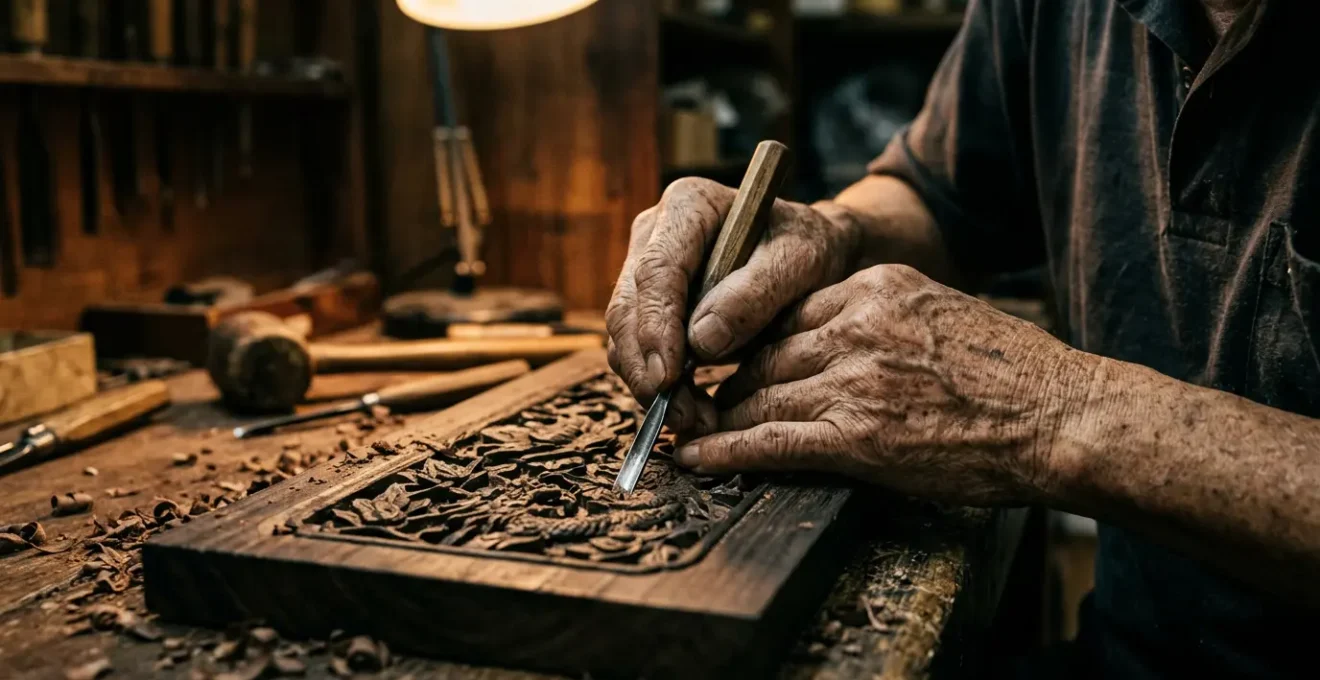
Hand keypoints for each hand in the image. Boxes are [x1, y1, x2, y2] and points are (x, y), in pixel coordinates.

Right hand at [606, 178, 861, 433]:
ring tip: (693, 421)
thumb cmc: (809, 249)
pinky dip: (658, 386)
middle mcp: (654, 234)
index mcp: (688, 205)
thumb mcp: (801, 262)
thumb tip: (700, 342)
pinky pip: (638, 351)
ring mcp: (644, 270)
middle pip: (628, 307)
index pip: (657, 270)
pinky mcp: (649, 306)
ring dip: (650, 385)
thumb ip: (756, 295)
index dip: (655, 326)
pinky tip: (691, 411)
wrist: (809, 257)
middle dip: (647, 368)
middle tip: (680, 415)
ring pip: (624, 335)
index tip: (668, 376)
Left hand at [677, 264, 1097, 505]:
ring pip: (759, 395)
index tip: (736, 361)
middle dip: (732, 382)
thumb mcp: (940, 312)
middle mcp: (855, 325)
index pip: (787, 313)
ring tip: (695, 433)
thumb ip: (881, 319)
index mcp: (875, 288)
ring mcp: (853, 381)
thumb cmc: (1014, 374)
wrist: (1059, 418)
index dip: (755, 344)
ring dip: (723, 419)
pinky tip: (696, 459)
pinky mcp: (855, 437)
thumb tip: (835, 338)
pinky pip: (769, 441)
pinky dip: (726, 452)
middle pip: (765, 353)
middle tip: (706, 403)